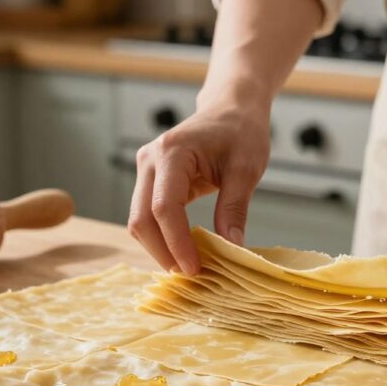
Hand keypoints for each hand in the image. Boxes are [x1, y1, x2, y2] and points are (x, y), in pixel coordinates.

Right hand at [128, 101, 269, 273]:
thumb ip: (235, 207)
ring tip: (189, 266)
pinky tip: (183, 252)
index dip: (177, 242)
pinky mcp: (149, 180)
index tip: (196, 268)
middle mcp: (149, 160)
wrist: (231, 109)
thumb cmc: (241, 132)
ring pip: (139, 221)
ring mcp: (145, 170)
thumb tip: (232, 247)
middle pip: (141, 219)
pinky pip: (148, 216)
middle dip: (163, 252)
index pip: (164, 207)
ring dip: (160, 248)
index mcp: (172, 152)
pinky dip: (162, 237)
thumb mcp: (246, 168)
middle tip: (191, 276)